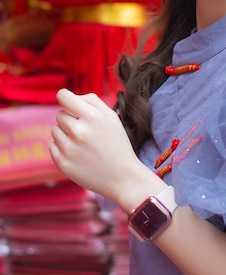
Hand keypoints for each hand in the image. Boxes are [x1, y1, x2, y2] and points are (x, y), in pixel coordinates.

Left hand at [50, 88, 148, 206]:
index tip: (67, 101)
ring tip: (83, 144)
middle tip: (86, 131)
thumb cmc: (117, 144)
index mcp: (92, 117)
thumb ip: (91, 100)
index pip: (63, 96)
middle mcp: (78, 131)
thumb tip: (68, 97)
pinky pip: (52, 146)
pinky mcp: (62, 163)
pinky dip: (62, 148)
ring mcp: (69, 148)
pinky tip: (78, 154)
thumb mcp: (111, 117)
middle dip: (70, 120)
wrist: (123, 177)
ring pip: (55, 130)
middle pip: (59, 115)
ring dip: (65, 134)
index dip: (65, 97)